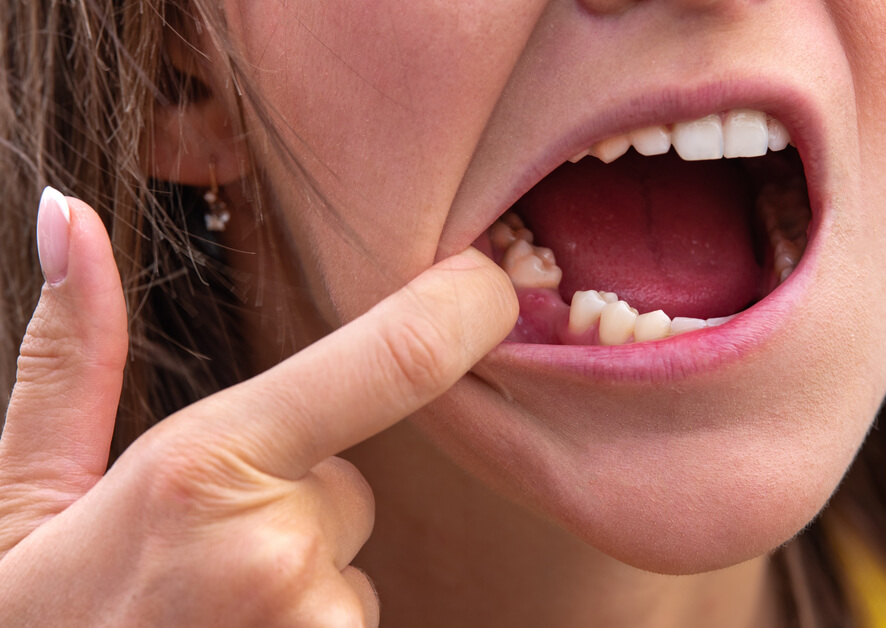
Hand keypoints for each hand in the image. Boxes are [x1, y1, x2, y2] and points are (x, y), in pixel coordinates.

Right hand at [0, 188, 516, 625]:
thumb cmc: (29, 623)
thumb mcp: (25, 495)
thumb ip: (69, 355)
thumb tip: (68, 212)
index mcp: (207, 466)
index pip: (393, 361)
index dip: (464, 310)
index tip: (492, 286)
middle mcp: (279, 551)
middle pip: (353, 488)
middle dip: (294, 506)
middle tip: (198, 558)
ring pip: (349, 570)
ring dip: (297, 584)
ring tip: (204, 620)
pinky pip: (348, 627)